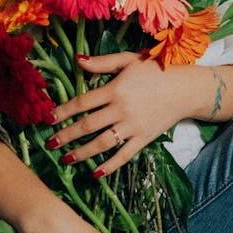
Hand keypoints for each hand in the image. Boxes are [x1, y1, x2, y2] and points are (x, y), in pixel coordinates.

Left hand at [48, 52, 194, 177]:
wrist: (184, 88)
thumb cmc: (155, 70)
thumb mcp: (127, 60)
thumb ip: (102, 62)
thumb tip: (76, 59)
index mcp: (115, 89)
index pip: (82, 102)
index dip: (63, 111)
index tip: (47, 119)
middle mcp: (121, 110)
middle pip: (88, 125)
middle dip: (66, 136)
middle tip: (49, 144)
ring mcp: (132, 126)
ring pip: (102, 143)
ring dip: (82, 153)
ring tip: (65, 160)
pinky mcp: (144, 139)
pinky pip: (124, 155)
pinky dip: (110, 166)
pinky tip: (96, 173)